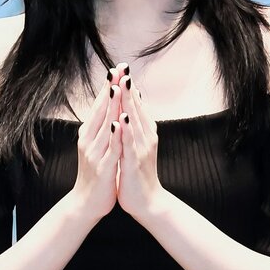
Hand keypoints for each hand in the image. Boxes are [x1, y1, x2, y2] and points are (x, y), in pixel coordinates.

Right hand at [71, 68, 122, 221]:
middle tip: (118, 69)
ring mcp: (95, 153)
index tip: (117, 68)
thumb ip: (102, 128)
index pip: (100, 106)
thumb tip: (110, 107)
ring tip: (117, 88)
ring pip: (104, 126)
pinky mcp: (103, 167)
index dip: (108, 87)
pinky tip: (118, 123)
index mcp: (89, 134)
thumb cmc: (95, 174)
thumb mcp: (97, 147)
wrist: (86, 203)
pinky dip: (114, 135)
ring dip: (111, 106)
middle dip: (110, 89)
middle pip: (100, 110)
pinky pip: (110, 148)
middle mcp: (89, 140)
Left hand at [114, 70, 165, 221]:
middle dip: (128, 88)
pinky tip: (121, 120)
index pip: (135, 105)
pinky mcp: (133, 163)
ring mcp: (140, 150)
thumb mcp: (137, 145)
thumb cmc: (139, 173)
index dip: (129, 86)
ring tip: (123, 85)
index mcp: (144, 132)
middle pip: (135, 109)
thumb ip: (136, 126)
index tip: (121, 67)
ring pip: (133, 122)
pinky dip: (125, 131)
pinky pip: (128, 144)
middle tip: (123, 67)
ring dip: (128, 103)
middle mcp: (145, 137)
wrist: (148, 202)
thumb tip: (133, 105)